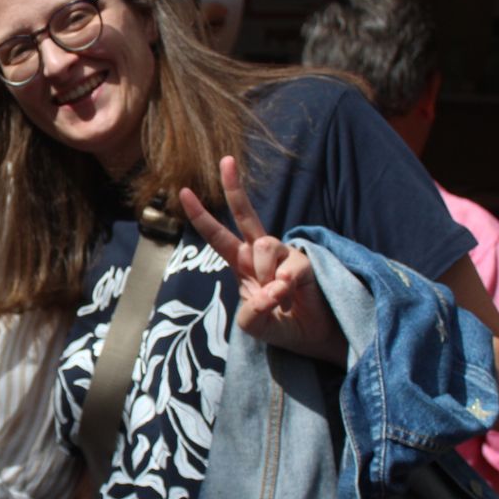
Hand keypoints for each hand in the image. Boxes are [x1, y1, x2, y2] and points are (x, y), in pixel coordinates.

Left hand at [178, 156, 344, 363]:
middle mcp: (261, 254)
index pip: (218, 236)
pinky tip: (289, 299)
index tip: (183, 192)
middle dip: (234, 188)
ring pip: (263, 245)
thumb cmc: (282, 327)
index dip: (201, 216)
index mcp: (242, 264)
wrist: (316, 338)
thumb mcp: (255, 326)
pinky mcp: (304, 262)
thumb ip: (251, 314)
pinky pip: (287, 267)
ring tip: (277, 299)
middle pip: (245, 214)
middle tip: (226, 159)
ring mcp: (283, 255)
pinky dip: (283, 287)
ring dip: (264, 275)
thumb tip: (267, 291)